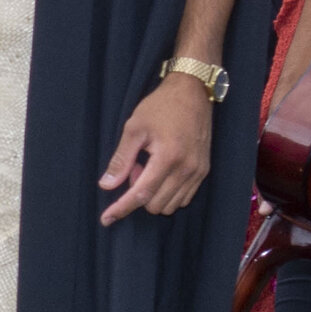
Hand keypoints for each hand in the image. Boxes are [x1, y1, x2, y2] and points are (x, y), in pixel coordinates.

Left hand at [98, 73, 215, 224]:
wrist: (193, 92)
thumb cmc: (160, 107)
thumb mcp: (134, 128)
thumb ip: (121, 159)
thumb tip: (107, 185)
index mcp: (168, 158)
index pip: (142, 194)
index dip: (122, 208)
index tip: (106, 219)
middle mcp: (187, 169)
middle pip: (155, 205)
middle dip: (139, 193)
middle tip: (135, 167)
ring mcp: (198, 172)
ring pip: (170, 205)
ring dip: (153, 194)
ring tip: (148, 166)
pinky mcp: (203, 171)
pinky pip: (184, 197)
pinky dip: (168, 192)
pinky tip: (162, 171)